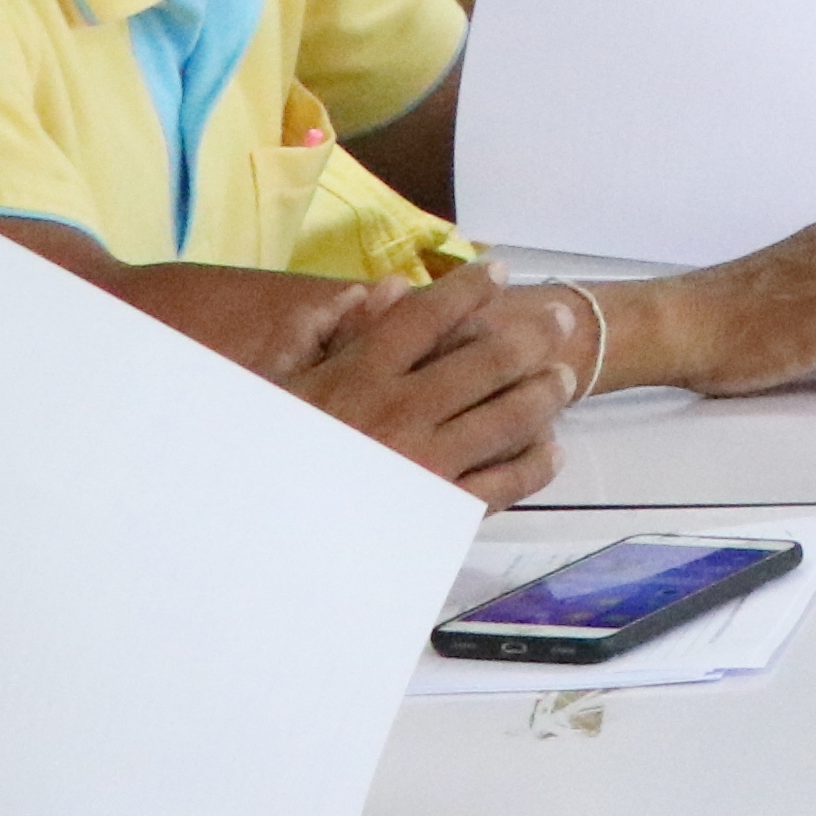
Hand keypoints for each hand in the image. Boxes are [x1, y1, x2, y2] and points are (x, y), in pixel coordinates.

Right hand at [282, 269, 573, 499]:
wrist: (251, 543)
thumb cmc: (256, 459)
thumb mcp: (271, 386)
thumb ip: (321, 330)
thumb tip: (383, 288)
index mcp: (359, 375)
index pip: (429, 315)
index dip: (471, 287)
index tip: (500, 271)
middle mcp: (401, 412)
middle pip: (490, 360)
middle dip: (534, 335)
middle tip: (560, 320)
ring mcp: (426, 465)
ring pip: (509, 417)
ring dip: (545, 393)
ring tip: (564, 378)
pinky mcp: (437, 515)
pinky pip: (503, 486)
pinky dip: (535, 466)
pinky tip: (552, 452)